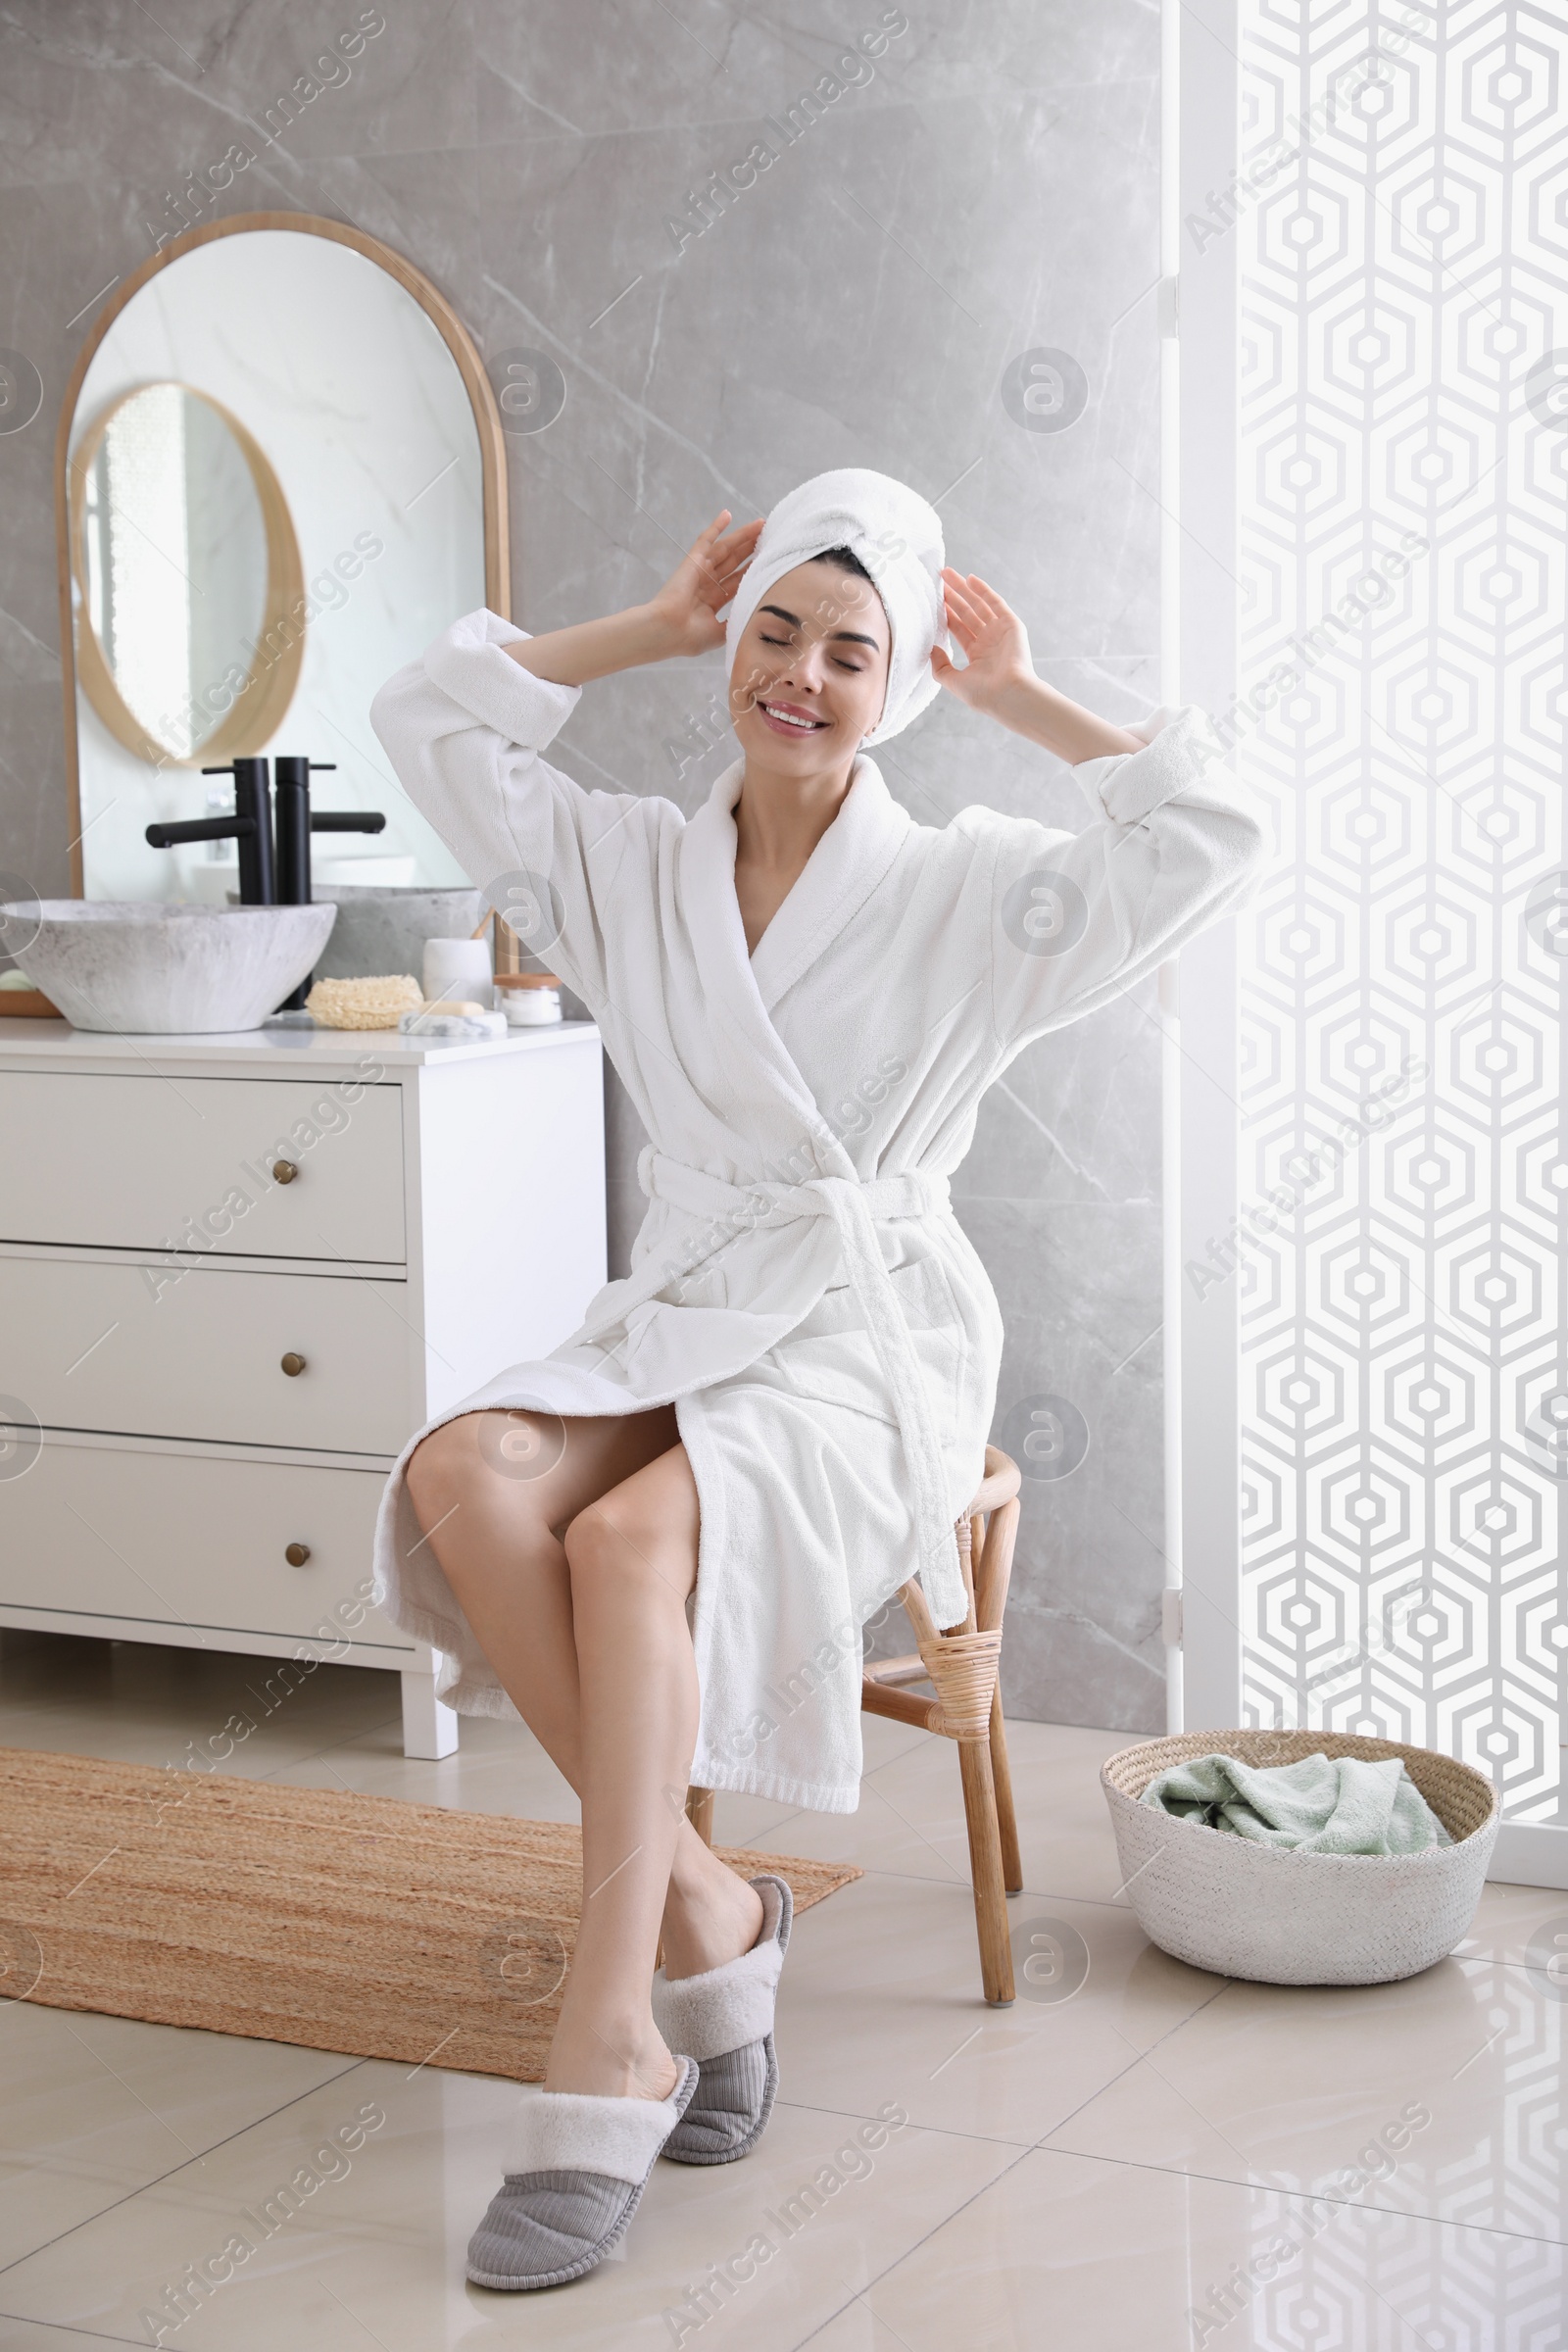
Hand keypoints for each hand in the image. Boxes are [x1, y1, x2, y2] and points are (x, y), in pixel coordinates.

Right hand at [644, 510, 764, 658]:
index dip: (753, 570)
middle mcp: (708, 584)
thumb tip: (755, 617)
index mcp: (713, 601)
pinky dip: (716, 526)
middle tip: (769, 535)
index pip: (738, 581)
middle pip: (735, 562)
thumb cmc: (690, 637)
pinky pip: (706, 539)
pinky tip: (727, 514)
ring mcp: (700, 571)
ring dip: (742, 536)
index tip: (770, 560)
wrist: (668, 631)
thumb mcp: (720, 633)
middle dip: (752, 549)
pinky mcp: (693, 560)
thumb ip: (736, 622)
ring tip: (761, 524)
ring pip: (726, 549)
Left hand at [929, 568, 1032, 712]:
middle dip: (953, 596)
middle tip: (938, 580)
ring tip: (948, 574)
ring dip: (964, 589)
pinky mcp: (1011, 624)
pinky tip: (970, 579)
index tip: (934, 601)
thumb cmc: (983, 694)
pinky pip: (995, 603)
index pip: (959, 628)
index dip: (947, 614)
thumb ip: (940, 666)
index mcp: (977, 655)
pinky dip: (983, 590)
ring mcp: (1000, 631)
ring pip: (979, 604)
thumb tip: (931, 649)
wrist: (1008, 694)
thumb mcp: (954, 682)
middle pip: (967, 613)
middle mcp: (989, 641)